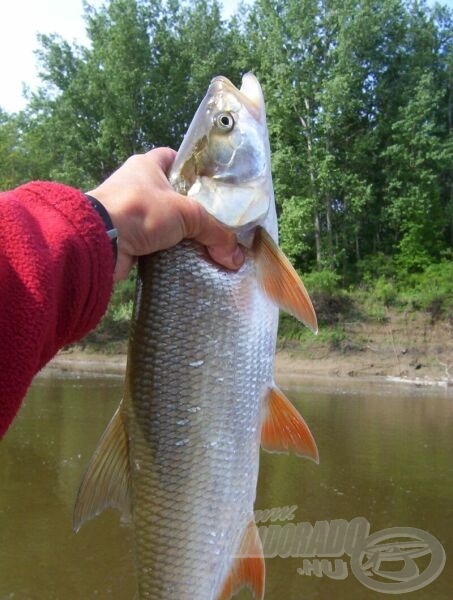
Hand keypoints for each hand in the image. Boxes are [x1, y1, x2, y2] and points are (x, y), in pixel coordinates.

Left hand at [87, 147, 244, 280]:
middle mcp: (134, 183)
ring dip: (177, 231)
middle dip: (189, 206)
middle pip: (169, 192)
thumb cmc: (141, 210)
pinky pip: (151, 241)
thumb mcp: (185, 214)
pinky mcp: (124, 235)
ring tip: (203, 242)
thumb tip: (236, 257)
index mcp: (146, 165)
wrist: (100, 240)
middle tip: (213, 219)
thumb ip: (214, 231)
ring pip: (161, 218)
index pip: (173, 157)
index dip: (192, 167)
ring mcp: (127, 210)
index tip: (211, 183)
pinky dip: (165, 249)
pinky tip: (184, 258)